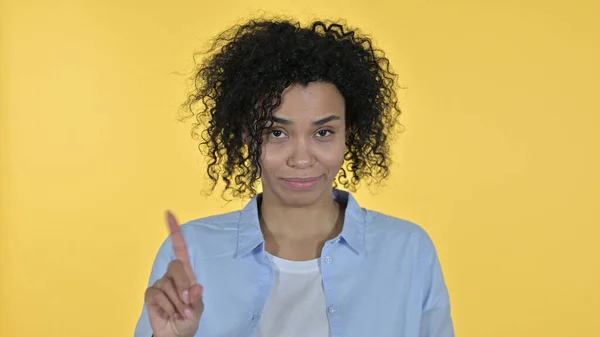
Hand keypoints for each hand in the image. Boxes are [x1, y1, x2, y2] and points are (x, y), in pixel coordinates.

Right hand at [145, 211, 203, 336]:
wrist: (175, 335)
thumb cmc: (188, 320)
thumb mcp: (198, 311)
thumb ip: (197, 300)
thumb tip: (197, 287)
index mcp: (186, 275)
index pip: (180, 249)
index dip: (175, 232)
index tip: (169, 214)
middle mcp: (172, 276)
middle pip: (176, 266)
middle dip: (183, 286)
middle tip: (187, 305)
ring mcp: (160, 284)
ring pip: (167, 285)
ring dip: (176, 303)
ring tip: (179, 313)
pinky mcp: (150, 294)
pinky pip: (157, 294)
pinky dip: (166, 306)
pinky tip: (168, 313)